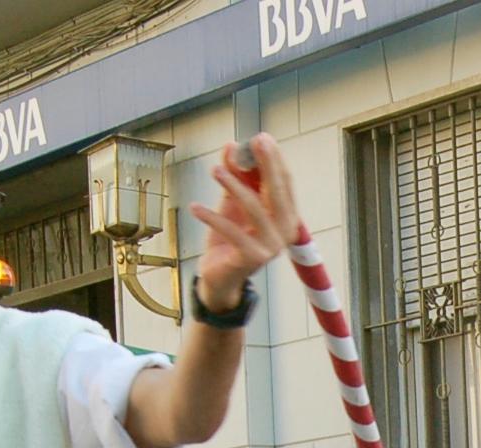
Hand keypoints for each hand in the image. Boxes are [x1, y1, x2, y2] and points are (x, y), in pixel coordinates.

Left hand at [193, 134, 301, 316]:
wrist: (219, 277)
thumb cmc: (229, 238)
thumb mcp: (231, 203)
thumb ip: (234, 176)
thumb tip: (230, 146)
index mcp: (286, 216)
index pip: (284, 182)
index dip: (274, 159)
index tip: (261, 137)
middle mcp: (284, 232)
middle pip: (276, 192)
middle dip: (265, 164)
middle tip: (253, 142)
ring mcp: (271, 247)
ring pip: (254, 209)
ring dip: (234, 186)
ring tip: (215, 170)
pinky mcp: (252, 258)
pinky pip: (231, 231)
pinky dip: (211, 217)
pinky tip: (195, 207)